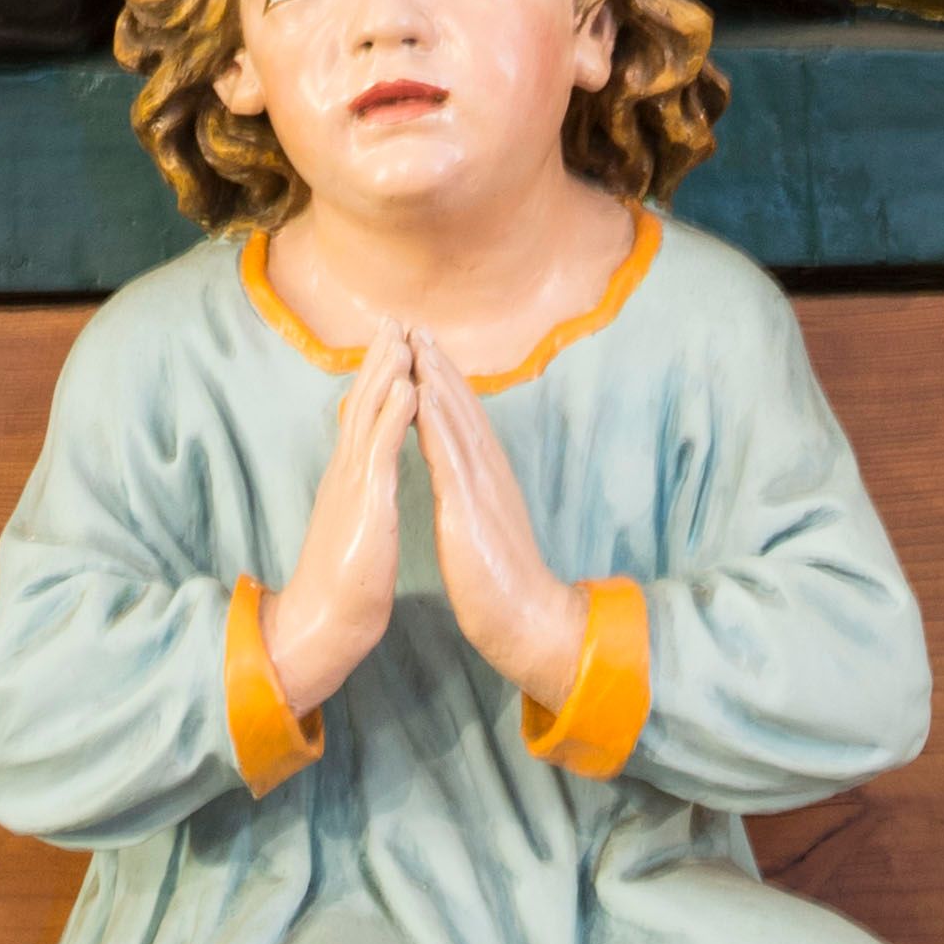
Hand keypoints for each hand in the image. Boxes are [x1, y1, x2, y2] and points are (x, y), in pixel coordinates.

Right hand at [261, 325, 418, 718]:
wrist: (322, 625)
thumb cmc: (343, 584)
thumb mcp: (355, 526)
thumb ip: (360, 494)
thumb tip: (369, 473)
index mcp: (350, 478)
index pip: (363, 415)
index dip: (377, 377)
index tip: (392, 341)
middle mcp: (348, 472)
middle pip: (363, 402)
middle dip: (380, 359)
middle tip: (395, 318)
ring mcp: (354, 485)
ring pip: (370, 415)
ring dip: (387, 372)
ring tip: (403, 335)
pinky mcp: (366, 505)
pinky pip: (381, 450)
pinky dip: (394, 415)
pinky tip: (410, 388)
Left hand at [413, 335, 587, 717]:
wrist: (528, 621)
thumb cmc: (502, 582)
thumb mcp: (484, 526)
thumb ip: (474, 496)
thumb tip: (458, 476)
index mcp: (487, 478)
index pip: (463, 419)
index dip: (443, 379)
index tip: (423, 344)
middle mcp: (487, 472)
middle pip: (460, 407)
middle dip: (437, 364)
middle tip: (416, 322)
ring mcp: (480, 486)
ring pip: (456, 419)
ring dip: (435, 376)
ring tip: (417, 339)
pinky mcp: (469, 507)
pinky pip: (450, 453)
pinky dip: (436, 418)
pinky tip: (423, 391)